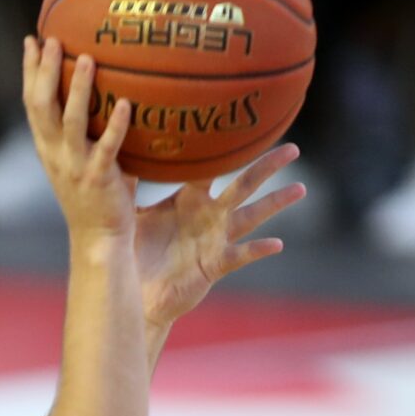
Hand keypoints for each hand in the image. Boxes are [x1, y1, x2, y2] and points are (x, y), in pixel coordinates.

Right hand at [21, 37, 136, 243]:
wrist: (98, 239)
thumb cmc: (97, 196)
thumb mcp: (82, 160)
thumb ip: (89, 131)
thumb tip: (116, 93)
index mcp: (47, 148)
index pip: (31, 103)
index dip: (29, 72)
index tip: (31, 40)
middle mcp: (55, 154)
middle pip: (42, 106)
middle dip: (45, 71)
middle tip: (53, 40)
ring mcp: (75, 167)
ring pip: (71, 122)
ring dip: (78, 89)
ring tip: (87, 59)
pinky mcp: (99, 179)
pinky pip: (107, 148)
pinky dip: (116, 126)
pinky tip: (126, 104)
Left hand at [133, 142, 305, 328]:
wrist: (134, 291)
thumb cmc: (133, 250)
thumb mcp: (132, 212)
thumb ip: (129, 183)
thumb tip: (114, 148)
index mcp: (190, 199)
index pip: (211, 166)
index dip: (225, 148)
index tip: (241, 124)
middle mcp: (209, 216)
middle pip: (243, 185)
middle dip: (267, 167)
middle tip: (293, 148)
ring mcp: (215, 240)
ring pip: (251, 217)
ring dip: (275, 204)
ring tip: (300, 188)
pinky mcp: (214, 265)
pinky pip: (240, 256)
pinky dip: (258, 250)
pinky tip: (277, 244)